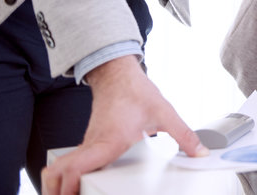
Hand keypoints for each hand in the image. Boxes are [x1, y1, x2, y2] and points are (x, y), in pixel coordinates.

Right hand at [41, 55, 206, 194]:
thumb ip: (184, 135)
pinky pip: (71, 162)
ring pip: (61, 167)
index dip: (70, 186)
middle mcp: (93, 144)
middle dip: (56, 191)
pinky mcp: (88, 142)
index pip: (77, 167)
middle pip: (59, 172)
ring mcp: (88, 143)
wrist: (119, 74)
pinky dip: (67, 174)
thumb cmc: (137, 91)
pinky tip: (77, 185)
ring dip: (59, 184)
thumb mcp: (164, 114)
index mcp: (109, 141)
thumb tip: (200, 152)